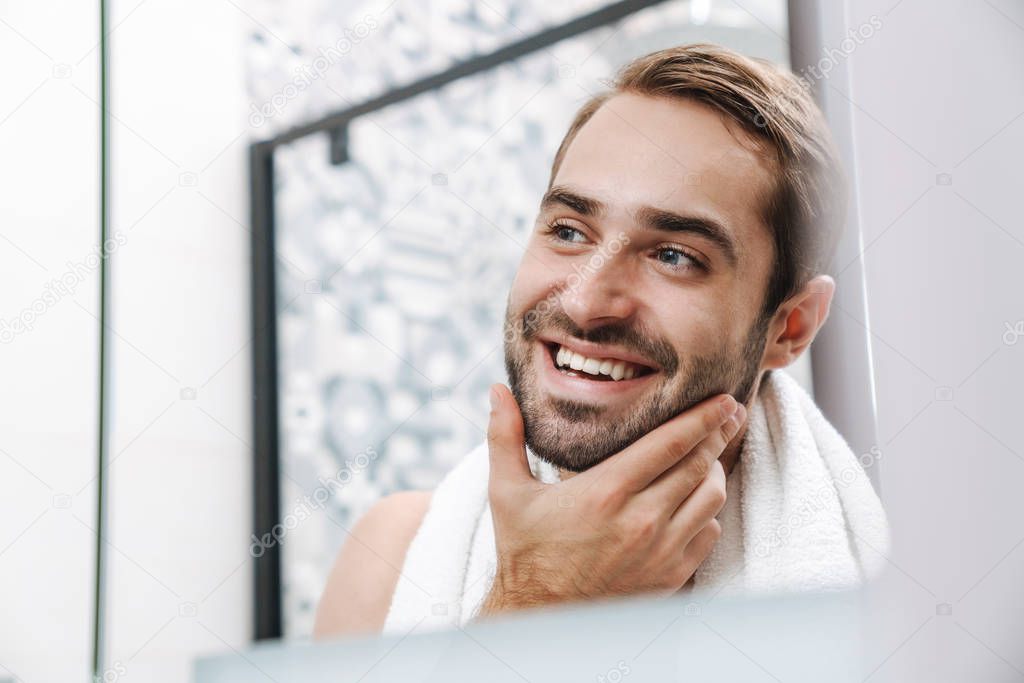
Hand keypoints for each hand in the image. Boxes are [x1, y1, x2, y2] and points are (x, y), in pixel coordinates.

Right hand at [478, 384, 744, 616]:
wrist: (540, 616)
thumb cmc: (525, 551)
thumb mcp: (507, 492)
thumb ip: (505, 436)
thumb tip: (497, 389)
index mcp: (605, 491)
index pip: (671, 443)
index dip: (703, 416)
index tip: (723, 399)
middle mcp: (640, 520)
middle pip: (699, 465)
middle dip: (718, 435)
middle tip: (728, 415)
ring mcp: (661, 551)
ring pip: (712, 498)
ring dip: (715, 472)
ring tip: (709, 456)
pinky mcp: (672, 576)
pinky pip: (709, 533)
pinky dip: (708, 512)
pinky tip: (695, 501)